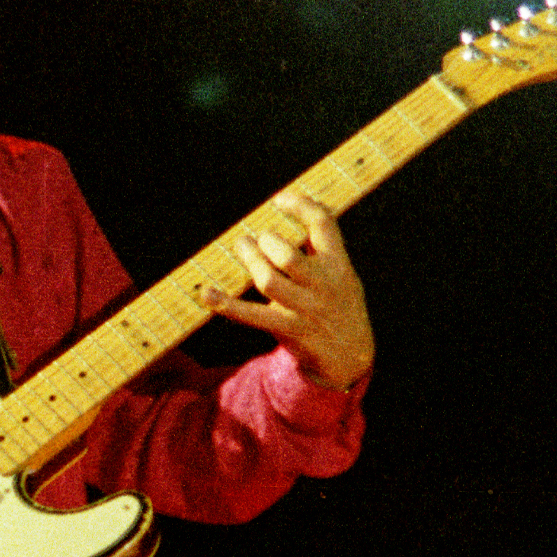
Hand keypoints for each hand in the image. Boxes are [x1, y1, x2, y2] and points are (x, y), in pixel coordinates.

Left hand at [200, 192, 374, 390]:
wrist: (351, 357)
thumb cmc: (339, 305)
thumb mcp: (342, 274)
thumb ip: (322, 248)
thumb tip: (297, 212)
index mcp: (339, 265)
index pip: (323, 225)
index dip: (300, 206)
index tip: (278, 200)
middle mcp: (323, 285)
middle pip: (287, 256)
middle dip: (267, 241)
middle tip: (256, 238)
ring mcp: (305, 309)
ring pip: (268, 281)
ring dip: (249, 261)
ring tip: (242, 246)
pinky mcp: (288, 329)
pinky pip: (252, 315)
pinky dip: (227, 304)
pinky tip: (206, 293)